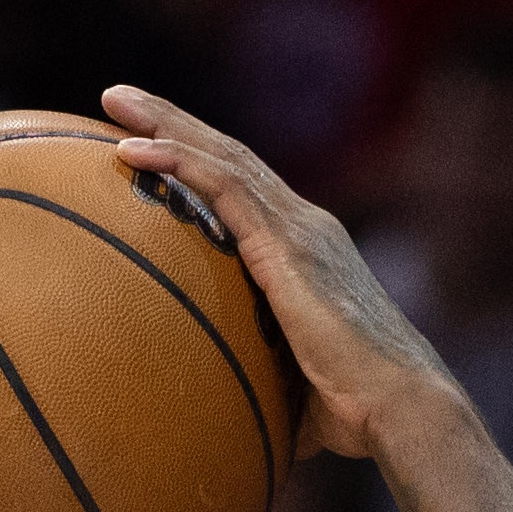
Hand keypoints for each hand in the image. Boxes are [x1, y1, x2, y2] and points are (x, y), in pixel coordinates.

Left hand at [97, 85, 454, 462]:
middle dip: (172, 121)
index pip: (243, 187)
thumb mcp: (289, 385)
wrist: (398, 405)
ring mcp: (297, 229)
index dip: (198, 157)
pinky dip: (178, 163)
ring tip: (114, 100)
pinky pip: (224, 187)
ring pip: (223, 157)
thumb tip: (215, 414)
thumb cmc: (352, 412)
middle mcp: (304, 225)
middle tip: (118, 98)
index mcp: (306, 250)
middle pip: (228, 155)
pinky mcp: (288, 245)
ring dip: (165, 124)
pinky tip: (133, 152)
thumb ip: (253, 379)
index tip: (149, 140)